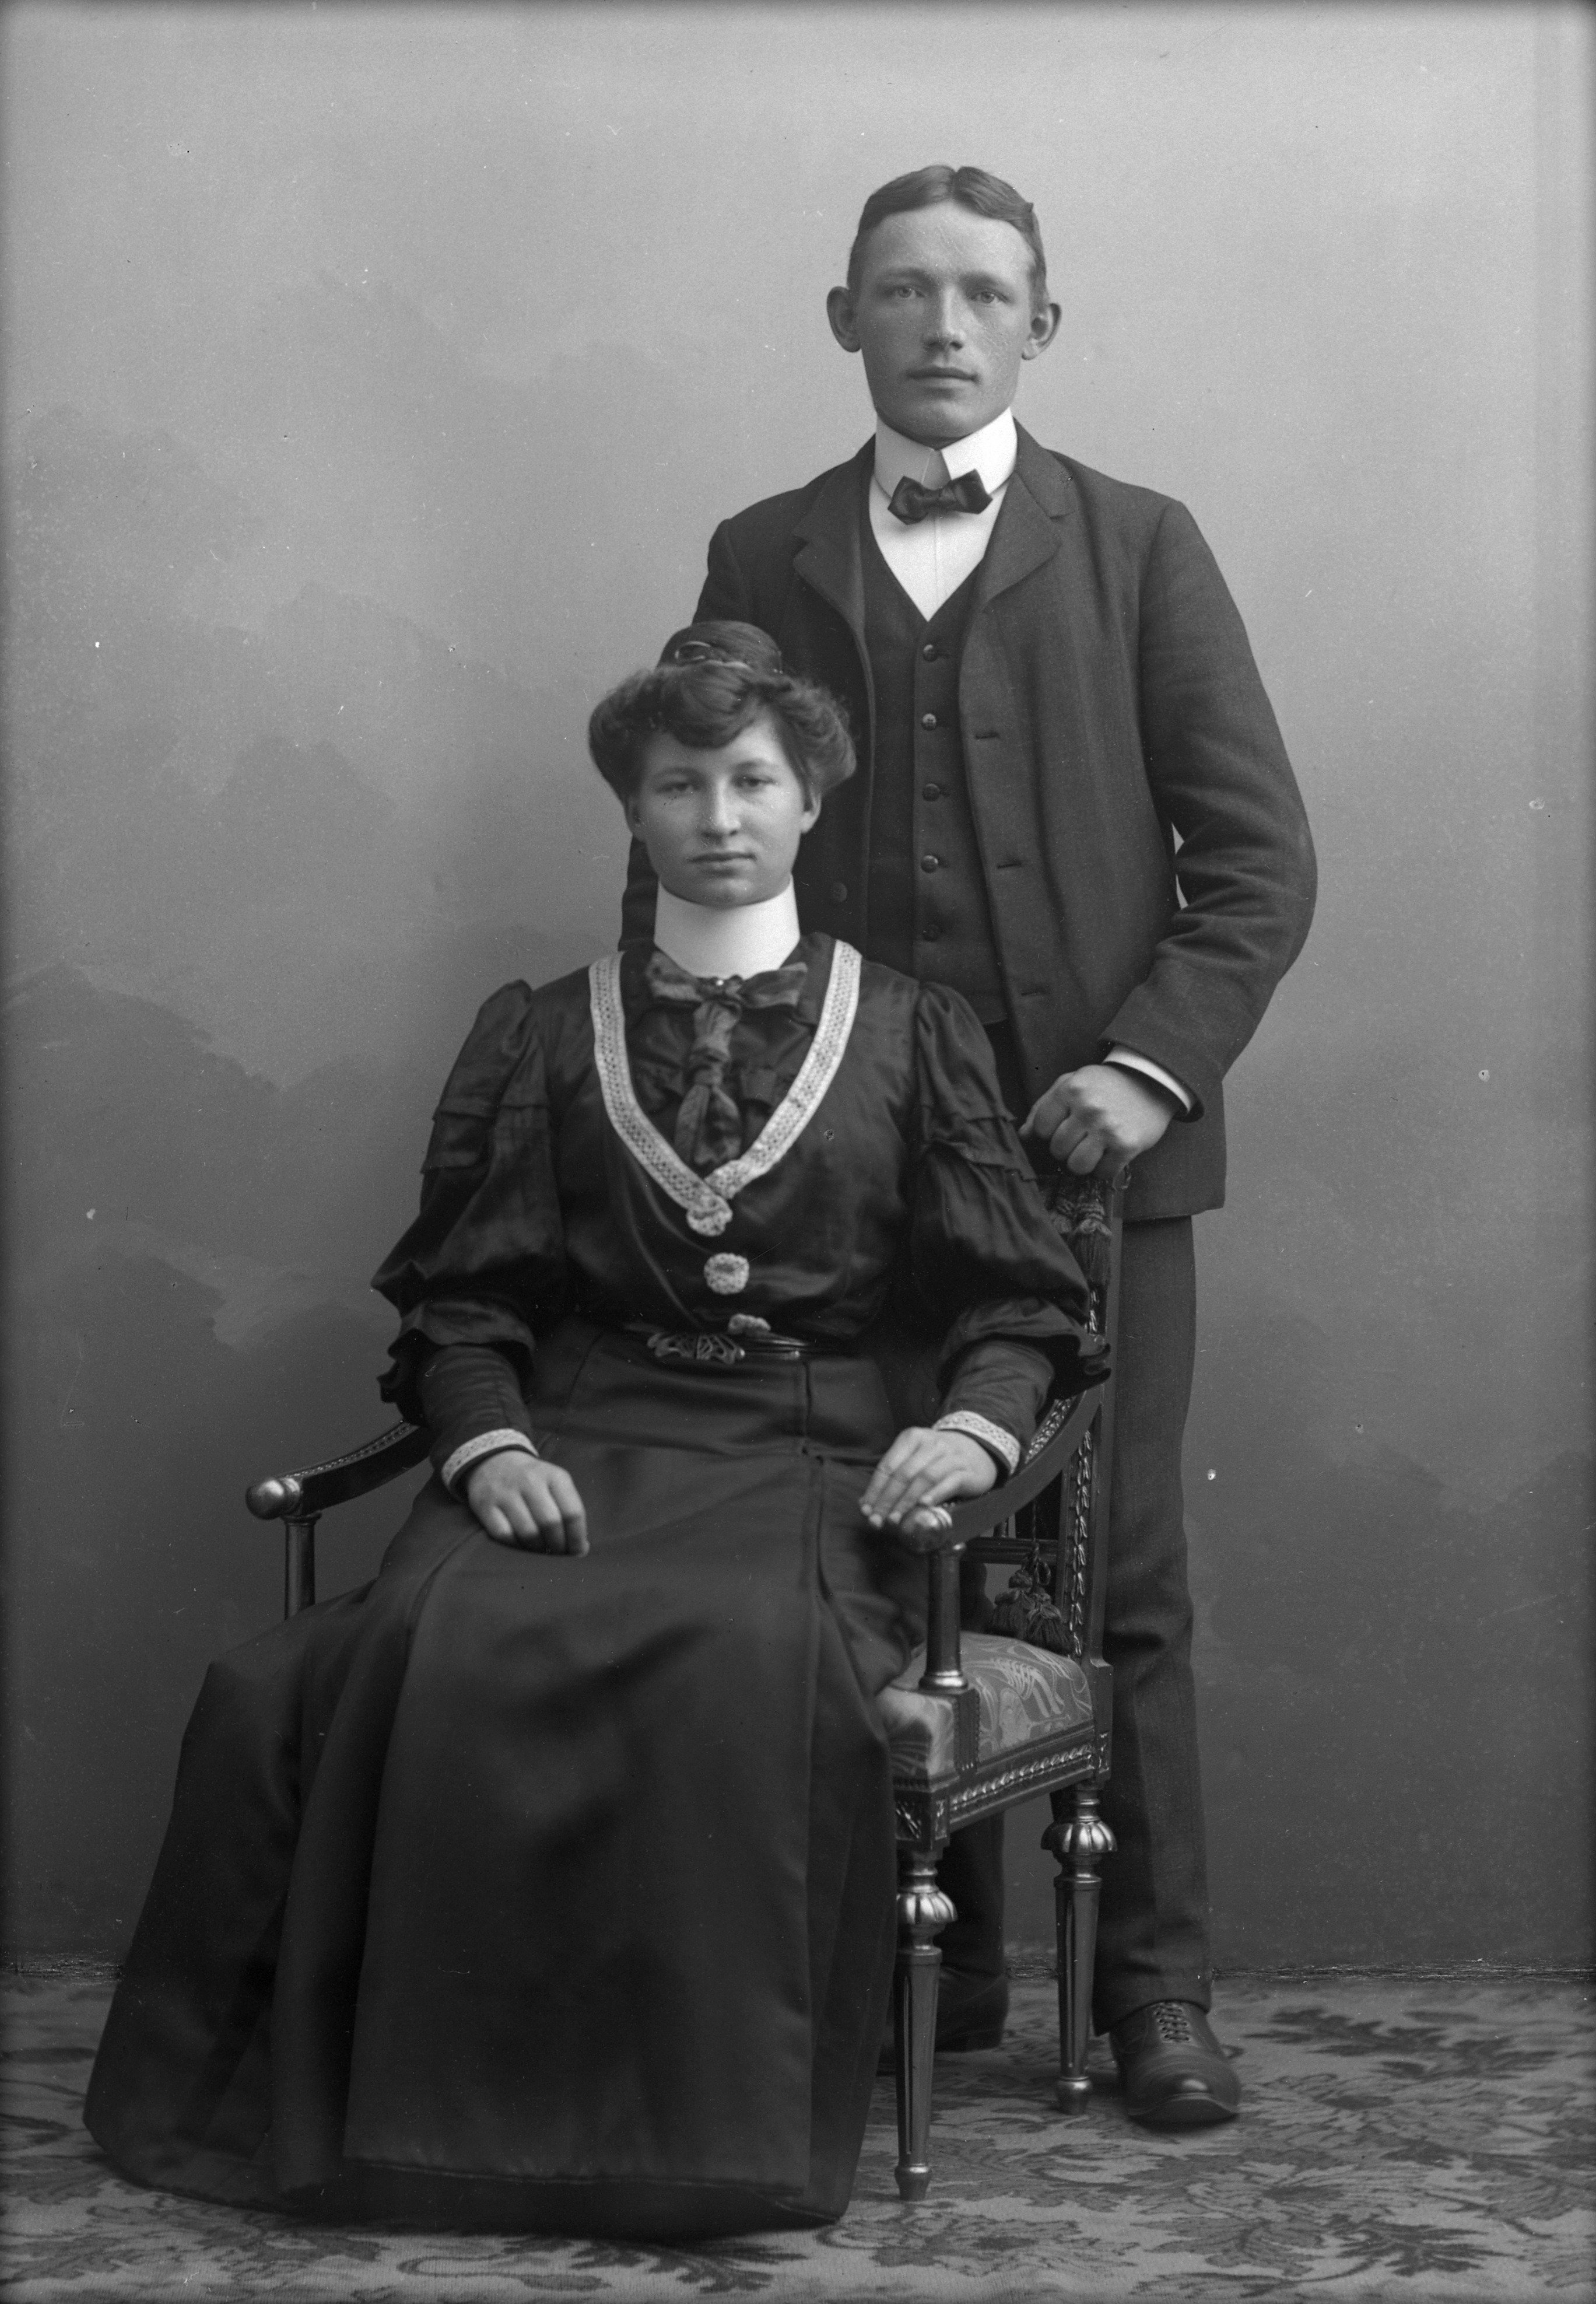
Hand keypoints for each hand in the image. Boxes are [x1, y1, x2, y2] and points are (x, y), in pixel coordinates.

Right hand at [465, 1450, 588, 1554]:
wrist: (494, 1462)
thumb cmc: (533, 1481)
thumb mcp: (555, 1483)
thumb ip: (569, 1510)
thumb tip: (581, 1548)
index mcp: (554, 1476)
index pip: (572, 1512)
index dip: (577, 1537)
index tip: (578, 1551)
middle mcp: (530, 1480)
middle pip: (551, 1523)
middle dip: (558, 1546)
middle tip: (558, 1554)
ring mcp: (506, 1492)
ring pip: (528, 1532)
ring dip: (538, 1549)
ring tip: (542, 1551)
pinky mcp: (485, 1505)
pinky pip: (505, 1535)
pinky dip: (516, 1545)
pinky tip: (521, 1545)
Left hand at [860, 1428, 997, 1551]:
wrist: (978, 1450)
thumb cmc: (938, 1460)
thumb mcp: (915, 1460)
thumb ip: (893, 1479)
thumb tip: (866, 1505)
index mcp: (912, 1438)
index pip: (888, 1466)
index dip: (875, 1490)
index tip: (866, 1511)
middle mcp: (931, 1443)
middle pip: (903, 1473)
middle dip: (887, 1500)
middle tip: (878, 1520)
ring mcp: (951, 1455)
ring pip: (925, 1477)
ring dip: (907, 1501)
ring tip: (896, 1518)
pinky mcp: (968, 1470)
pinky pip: (950, 1482)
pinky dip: (936, 1494)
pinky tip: (924, 1505)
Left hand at [1024, 1064, 1175, 1174]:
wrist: (1151, 1082)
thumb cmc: (1104, 1086)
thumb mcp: (1071, 1083)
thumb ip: (1043, 1107)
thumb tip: (1023, 1136)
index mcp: (1070, 1090)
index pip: (1041, 1129)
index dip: (1050, 1132)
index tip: (1064, 1127)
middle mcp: (1088, 1108)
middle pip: (1058, 1150)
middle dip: (1066, 1148)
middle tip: (1082, 1138)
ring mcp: (1108, 1128)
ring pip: (1076, 1166)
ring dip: (1083, 1163)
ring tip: (1093, 1149)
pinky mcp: (1127, 1145)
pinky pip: (1103, 1173)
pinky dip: (1105, 1168)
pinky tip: (1111, 1152)